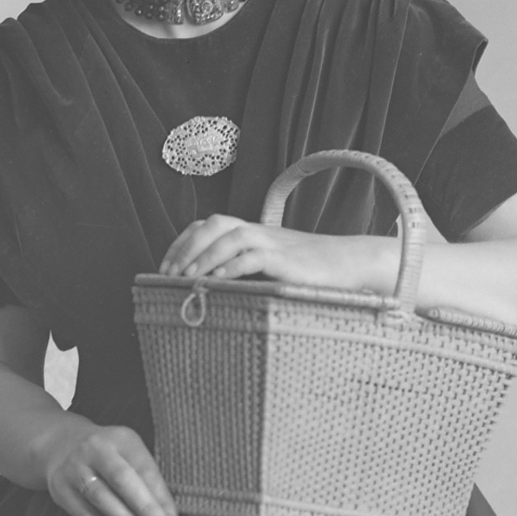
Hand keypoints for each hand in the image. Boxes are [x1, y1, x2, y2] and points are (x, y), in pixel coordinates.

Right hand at [43, 421, 177, 515]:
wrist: (61, 445)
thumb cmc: (108, 456)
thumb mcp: (128, 453)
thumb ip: (146, 477)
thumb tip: (168, 514)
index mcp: (121, 438)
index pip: (144, 467)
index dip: (159, 495)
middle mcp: (95, 448)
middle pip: (122, 479)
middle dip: (144, 507)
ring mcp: (74, 467)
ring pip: (100, 497)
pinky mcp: (60, 489)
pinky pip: (82, 513)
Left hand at [160, 215, 392, 293]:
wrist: (352, 264)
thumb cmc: (313, 272)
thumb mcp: (274, 268)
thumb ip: (247, 271)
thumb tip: (213, 291)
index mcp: (254, 233)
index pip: (208, 226)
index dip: (182, 242)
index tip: (164, 268)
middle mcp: (261, 232)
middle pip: (214, 224)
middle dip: (187, 247)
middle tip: (169, 275)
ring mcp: (275, 244)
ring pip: (231, 236)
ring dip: (204, 256)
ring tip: (186, 278)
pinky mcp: (288, 260)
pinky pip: (254, 256)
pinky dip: (232, 266)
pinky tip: (216, 281)